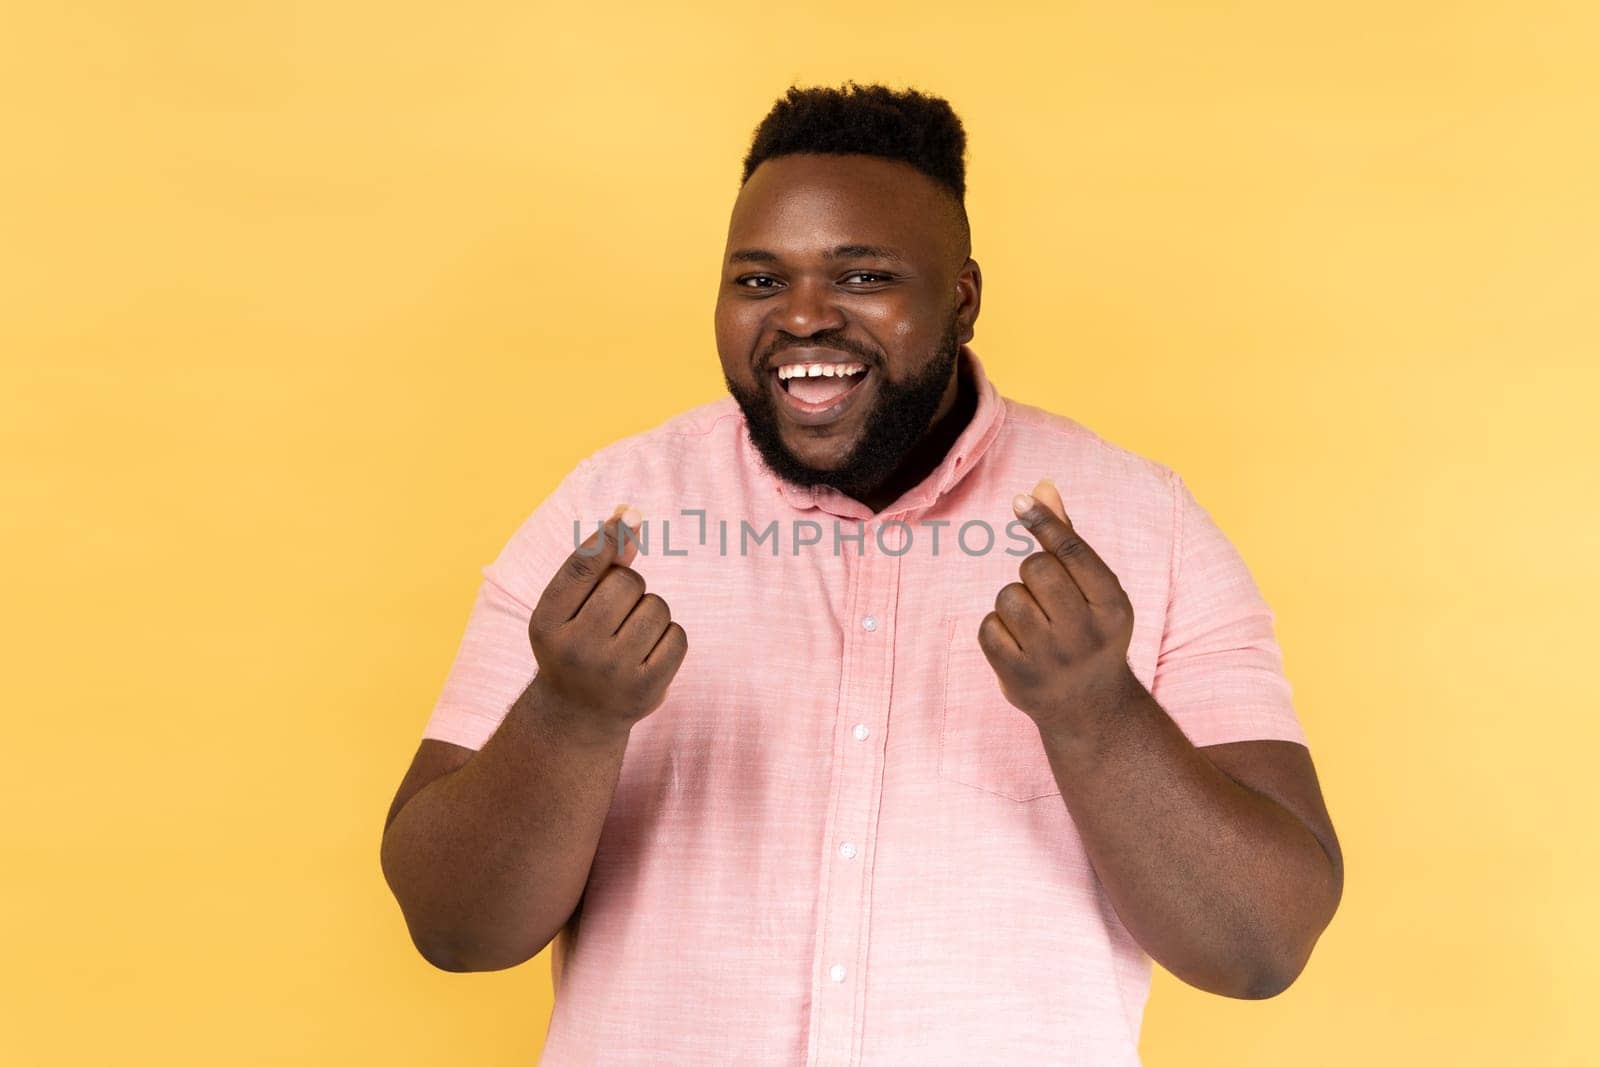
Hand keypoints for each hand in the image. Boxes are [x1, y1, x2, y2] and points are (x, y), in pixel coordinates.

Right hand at [527, 505, 687, 738]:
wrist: (577, 715)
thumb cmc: (574, 644)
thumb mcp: (568, 608)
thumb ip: (595, 563)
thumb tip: (629, 515)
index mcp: (547, 623)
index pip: (583, 566)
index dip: (608, 537)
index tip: (630, 515)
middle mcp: (576, 649)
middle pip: (627, 582)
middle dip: (629, 588)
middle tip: (613, 616)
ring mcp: (612, 673)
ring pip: (657, 607)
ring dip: (650, 612)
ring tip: (628, 637)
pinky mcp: (646, 689)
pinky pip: (678, 635)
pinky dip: (669, 637)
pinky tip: (648, 653)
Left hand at [979, 478, 1144, 733]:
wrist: (1090, 709)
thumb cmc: (1089, 633)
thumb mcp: (1094, 591)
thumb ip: (1068, 540)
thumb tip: (1042, 486)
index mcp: (1114, 607)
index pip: (1074, 553)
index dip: (1045, 523)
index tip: (1020, 501)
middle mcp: (1087, 633)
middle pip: (1036, 569)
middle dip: (1032, 573)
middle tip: (1046, 597)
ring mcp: (1052, 658)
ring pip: (1008, 596)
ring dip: (1013, 602)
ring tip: (1033, 625)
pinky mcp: (1020, 677)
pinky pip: (988, 627)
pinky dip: (996, 629)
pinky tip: (1017, 645)